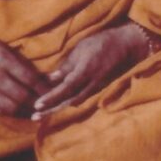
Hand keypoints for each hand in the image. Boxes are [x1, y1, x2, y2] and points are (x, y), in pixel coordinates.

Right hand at [0, 25, 49, 115]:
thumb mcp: (1, 46)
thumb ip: (21, 61)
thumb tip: (43, 75)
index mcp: (1, 59)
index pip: (30, 79)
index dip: (45, 88)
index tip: (57, 91)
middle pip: (22, 96)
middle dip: (39, 102)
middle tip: (51, 104)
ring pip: (11, 107)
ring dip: (27, 111)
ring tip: (39, 111)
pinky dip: (12, 113)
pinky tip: (22, 112)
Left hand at [31, 24, 146, 120]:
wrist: (126, 46)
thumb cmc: (101, 43)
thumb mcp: (81, 49)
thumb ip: (67, 66)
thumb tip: (50, 79)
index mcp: (85, 71)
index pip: (65, 88)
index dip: (51, 98)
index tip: (37, 105)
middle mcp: (90, 83)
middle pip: (68, 101)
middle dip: (51, 110)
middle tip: (35, 117)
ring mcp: (96, 87)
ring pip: (74, 102)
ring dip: (58, 108)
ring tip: (42, 113)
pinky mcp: (98, 88)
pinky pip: (80, 98)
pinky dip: (68, 103)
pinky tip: (58, 104)